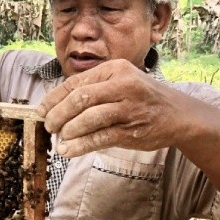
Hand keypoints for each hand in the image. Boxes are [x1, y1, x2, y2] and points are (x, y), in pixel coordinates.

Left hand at [36, 59, 182, 156]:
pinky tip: (69, 150)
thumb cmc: (141, 98)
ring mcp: (129, 107)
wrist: (178, 114)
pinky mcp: (133, 129)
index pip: (76, 82)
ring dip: (69, 130)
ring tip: (59, 139)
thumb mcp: (120, 82)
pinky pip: (100, 137)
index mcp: (115, 69)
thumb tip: (55, 106)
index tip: (41, 110)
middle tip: (49, 126)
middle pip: (80, 99)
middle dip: (58, 114)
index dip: (54, 98)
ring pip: (89, 118)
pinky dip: (81, 145)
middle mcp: (123, 85)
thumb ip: (93, 89)